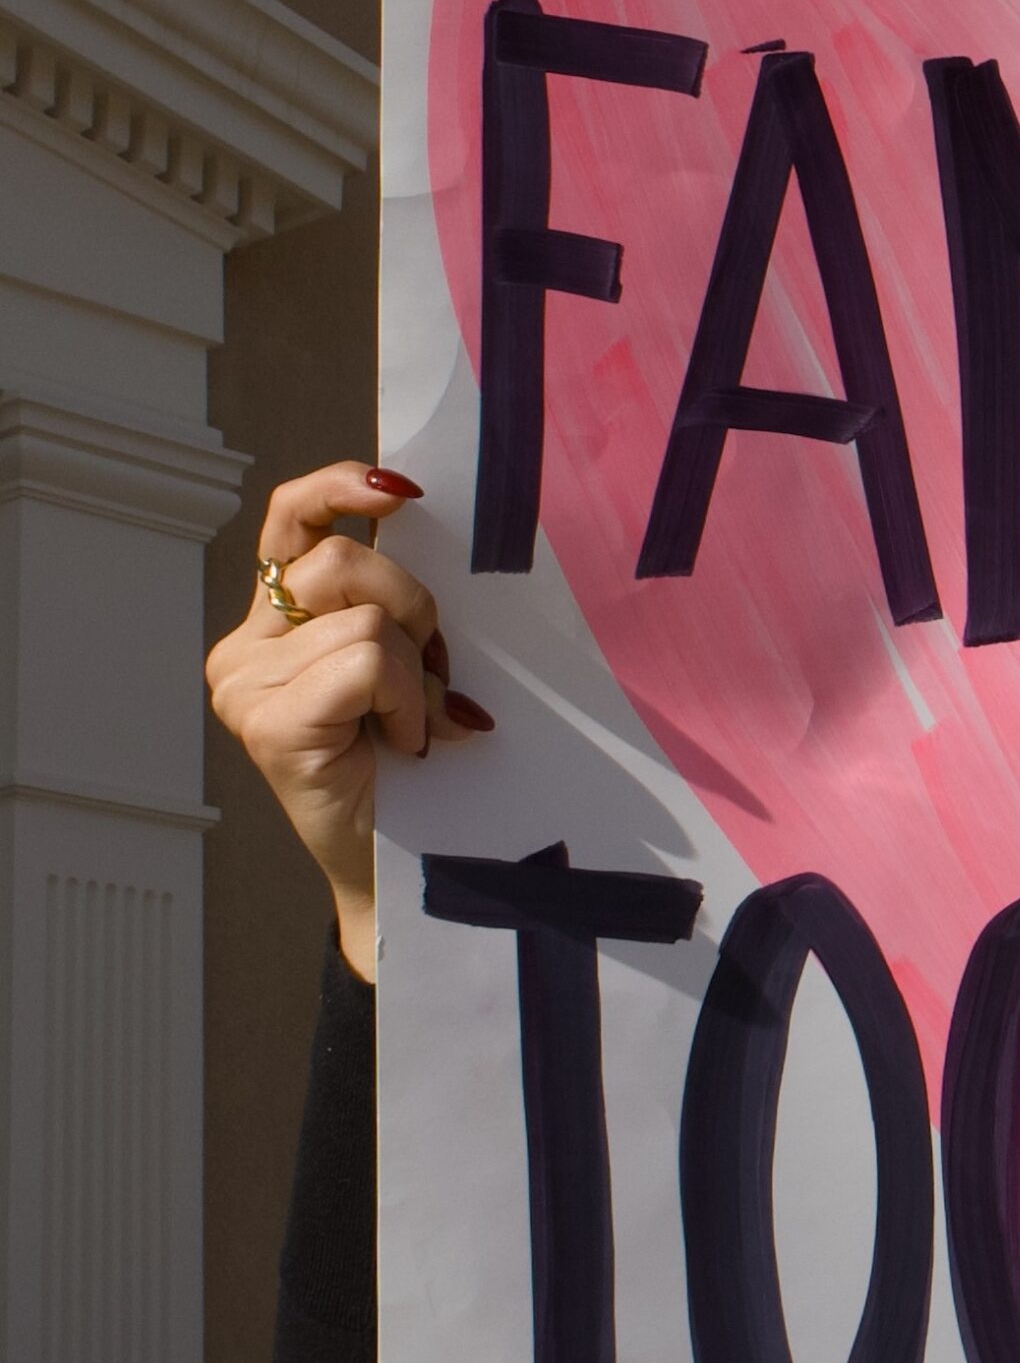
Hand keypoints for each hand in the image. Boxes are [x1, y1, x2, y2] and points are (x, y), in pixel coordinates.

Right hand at [205, 462, 492, 980]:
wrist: (408, 875)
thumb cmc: (416, 769)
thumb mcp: (408, 665)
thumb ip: (396, 605)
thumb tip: (427, 533)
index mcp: (277, 620)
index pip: (291, 518)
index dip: (339, 487)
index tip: (398, 489)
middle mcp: (245, 648)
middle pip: (343, 560)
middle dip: (415, 607)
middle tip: (432, 679)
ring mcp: (246, 687)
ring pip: (368, 617)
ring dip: (418, 671)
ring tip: (413, 726)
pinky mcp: (268, 724)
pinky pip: (366, 664)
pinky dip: (408, 701)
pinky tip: (404, 745)